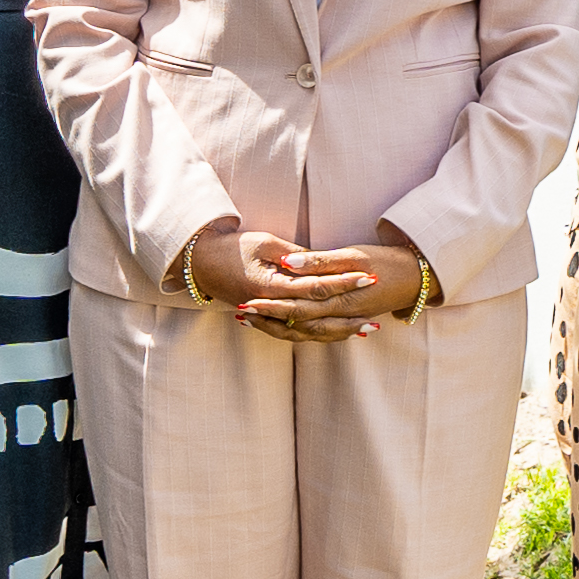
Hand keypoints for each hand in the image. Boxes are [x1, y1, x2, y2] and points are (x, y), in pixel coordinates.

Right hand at [185, 223, 388, 339]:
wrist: (201, 264)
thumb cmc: (232, 248)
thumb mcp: (263, 243)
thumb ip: (293, 255)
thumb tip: (321, 260)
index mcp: (271, 286)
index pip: (315, 287)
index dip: (343, 282)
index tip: (367, 276)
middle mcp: (272, 306)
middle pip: (318, 314)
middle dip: (349, 310)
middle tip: (376, 310)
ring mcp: (269, 316)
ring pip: (310, 331)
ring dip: (339, 332)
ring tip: (367, 329)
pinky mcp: (268, 319)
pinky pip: (297, 334)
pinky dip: (321, 335)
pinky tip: (340, 335)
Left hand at [251, 230, 432, 340]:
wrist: (416, 277)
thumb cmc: (385, 261)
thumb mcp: (353, 254)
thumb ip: (321, 260)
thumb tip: (291, 261)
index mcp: (341, 300)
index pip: (299, 306)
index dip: (271, 304)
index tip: (247, 299)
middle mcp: (341, 317)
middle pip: (297, 323)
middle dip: (267, 319)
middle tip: (241, 312)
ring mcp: (345, 322)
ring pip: (306, 334)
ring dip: (277, 328)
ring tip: (253, 321)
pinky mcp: (347, 321)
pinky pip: (318, 334)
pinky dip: (297, 332)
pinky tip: (281, 326)